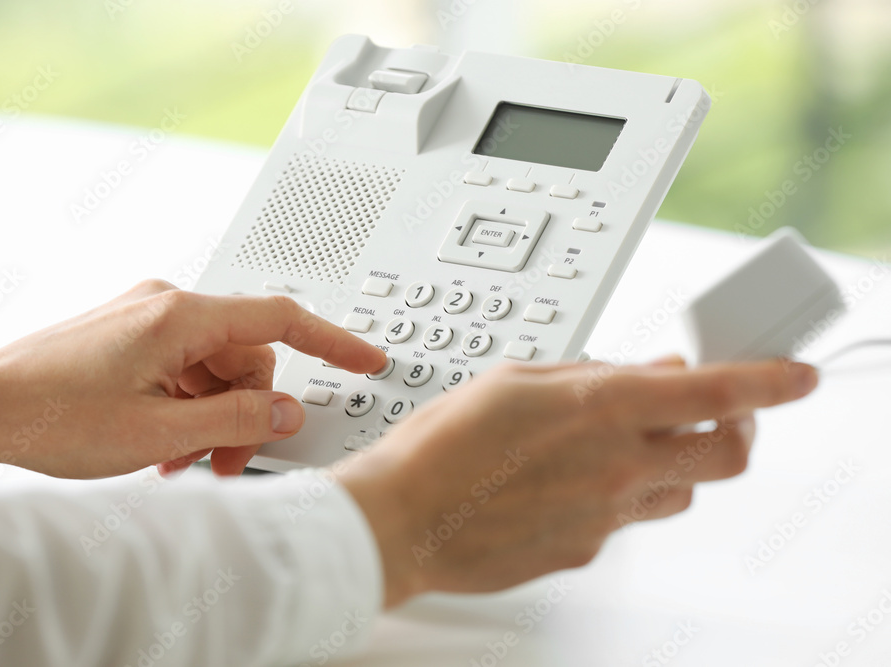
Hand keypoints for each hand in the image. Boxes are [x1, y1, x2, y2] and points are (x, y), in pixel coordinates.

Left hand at [0, 280, 384, 477]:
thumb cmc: (51, 413)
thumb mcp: (161, 432)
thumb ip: (237, 418)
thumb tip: (287, 410)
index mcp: (180, 316)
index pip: (280, 319)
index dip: (333, 341)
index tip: (365, 358)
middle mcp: (166, 306)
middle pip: (246, 355)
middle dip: (247, 409)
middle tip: (225, 459)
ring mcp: (145, 319)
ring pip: (215, 367)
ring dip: (213, 415)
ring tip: (182, 461)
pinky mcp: (131, 336)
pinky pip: (184, 369)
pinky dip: (187, 406)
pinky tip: (165, 444)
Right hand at [334, 357, 818, 606]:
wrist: (402, 519)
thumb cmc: (442, 446)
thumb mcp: (515, 379)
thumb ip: (591, 374)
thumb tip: (644, 373)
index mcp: (600, 408)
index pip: (717, 395)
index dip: (770, 382)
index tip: (795, 377)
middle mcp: (616, 467)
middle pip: (726, 456)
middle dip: (736, 430)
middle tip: (716, 415)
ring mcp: (605, 517)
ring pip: (681, 493)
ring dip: (671, 466)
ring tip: (622, 448)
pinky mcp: (585, 550)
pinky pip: (625, 521)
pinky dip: (616, 497)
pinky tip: (566, 484)